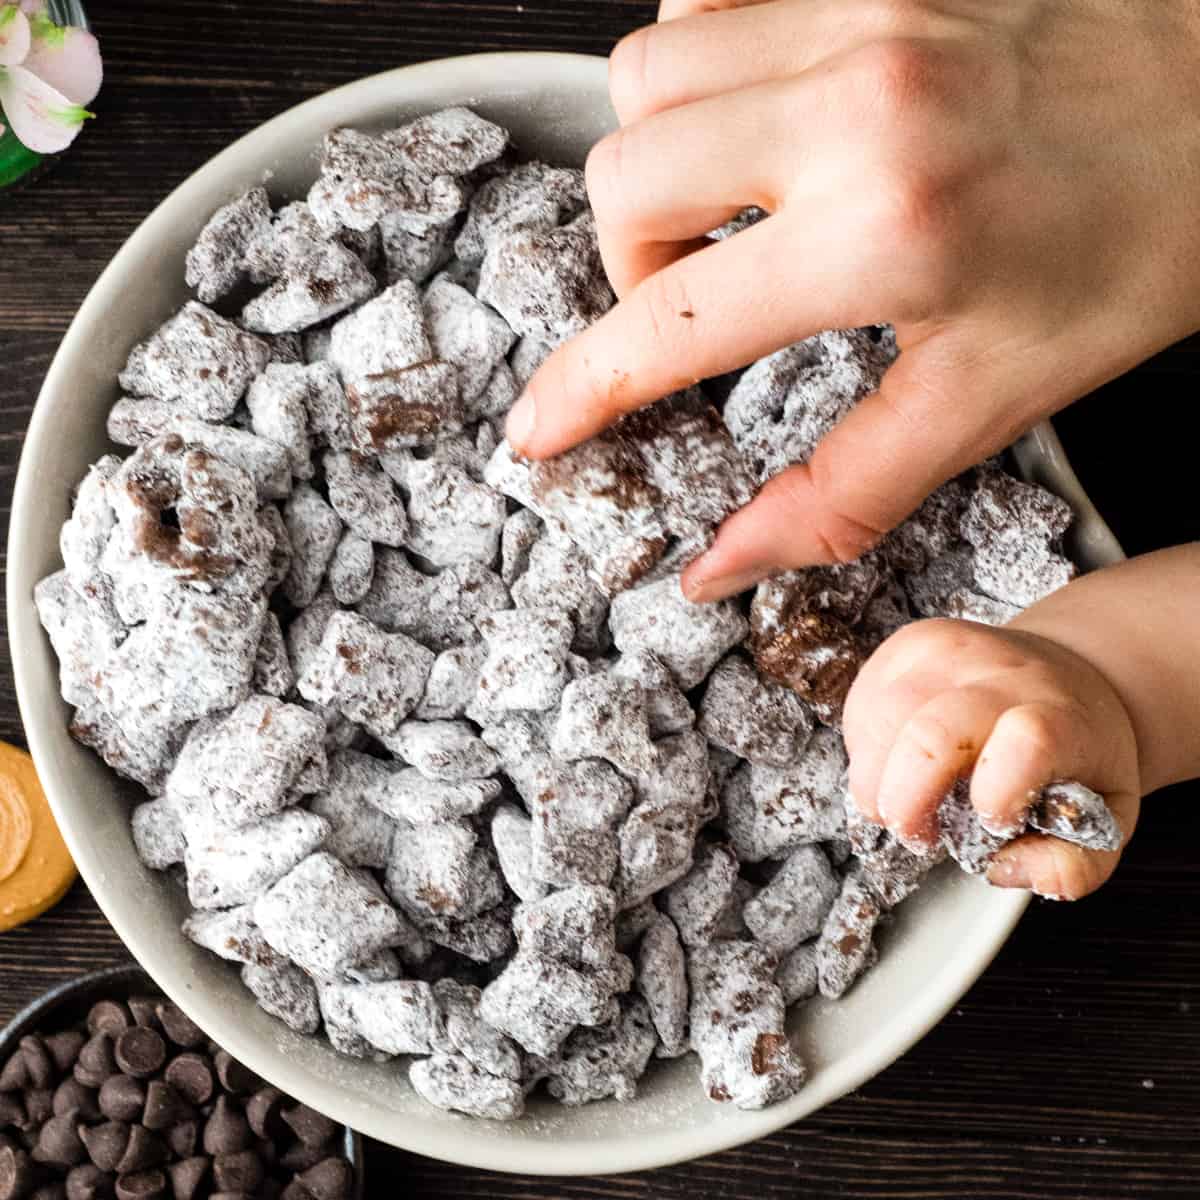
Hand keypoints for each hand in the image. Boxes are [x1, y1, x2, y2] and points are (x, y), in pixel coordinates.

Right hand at [507, 0, 1199, 599]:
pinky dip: (701, 63)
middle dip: (635, 265)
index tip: (537, 429)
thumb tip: (722, 565)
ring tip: (737, 206)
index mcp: (884, 233)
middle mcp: (851, 106)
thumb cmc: (1137, 247)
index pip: (668, 327)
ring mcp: (854, 8)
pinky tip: (760, 115)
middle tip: (706, 299)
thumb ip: (840, 493)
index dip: (580, 390)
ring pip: (643, 76)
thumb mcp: (992, 400)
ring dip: (660, 163)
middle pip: (622, 181)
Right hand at [842, 618, 1140, 899]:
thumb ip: (1070, 866)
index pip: (1028, 742)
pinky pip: (862, 705)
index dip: (997, 795)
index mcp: (1063, 718)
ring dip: (876, 779)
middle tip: (918, 834)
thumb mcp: (1106, 819)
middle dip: (905, 803)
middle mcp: (1003, 674)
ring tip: (904, 800)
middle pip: (930, 734)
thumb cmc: (1078, 753)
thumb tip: (1002, 869)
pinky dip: (866, 750)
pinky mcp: (908, 643)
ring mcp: (950, 650)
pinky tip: (894, 761)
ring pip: (881, 719)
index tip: (992, 824)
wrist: (1071, 673)